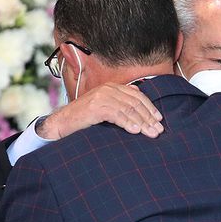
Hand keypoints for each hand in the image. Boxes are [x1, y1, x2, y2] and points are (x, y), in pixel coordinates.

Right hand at [42, 84, 162, 139]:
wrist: (61, 124)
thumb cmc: (84, 120)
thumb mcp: (104, 109)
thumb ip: (119, 104)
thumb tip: (138, 100)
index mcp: (112, 88)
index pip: (137, 95)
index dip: (150, 107)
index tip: (159, 120)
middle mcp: (108, 89)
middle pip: (135, 102)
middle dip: (148, 117)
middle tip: (158, 130)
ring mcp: (101, 97)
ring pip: (128, 109)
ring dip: (142, 122)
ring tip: (150, 133)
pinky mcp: (95, 107)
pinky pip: (116, 114)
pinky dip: (127, 122)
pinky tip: (135, 131)